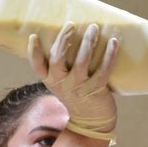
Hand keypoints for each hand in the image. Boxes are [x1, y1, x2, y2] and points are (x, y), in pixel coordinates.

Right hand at [27, 21, 118, 140]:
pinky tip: (114, 42)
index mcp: (51, 80)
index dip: (33, 52)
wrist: (91, 121)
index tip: (34, 36)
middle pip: (58, 58)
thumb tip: (67, 37)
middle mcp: (62, 83)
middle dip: (64, 39)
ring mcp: (79, 87)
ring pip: (81, 61)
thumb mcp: (62, 83)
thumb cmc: (77, 95)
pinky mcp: (96, 89)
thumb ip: (60, 67)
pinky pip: (103, 69)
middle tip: (72, 24)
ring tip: (94, 27)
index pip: (37, 66)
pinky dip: (110, 54)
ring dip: (88, 42)